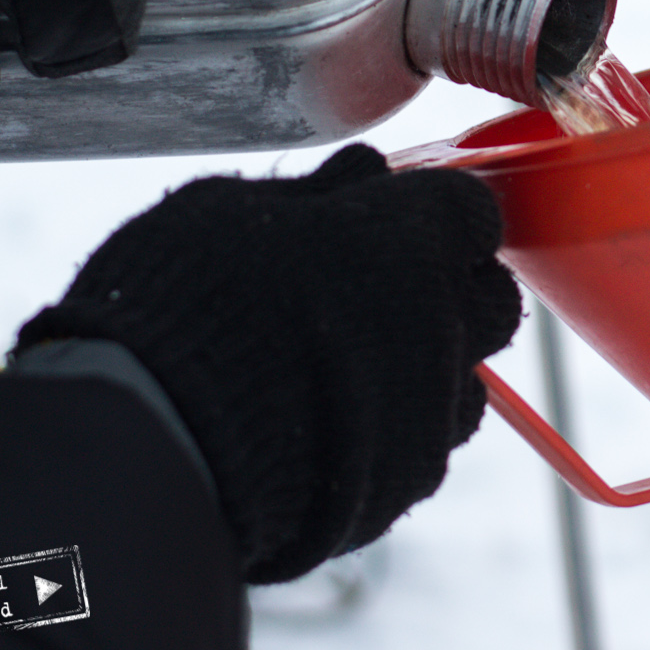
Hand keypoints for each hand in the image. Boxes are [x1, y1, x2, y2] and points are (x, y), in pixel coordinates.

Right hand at [13, 145, 521, 584]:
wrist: (158, 442)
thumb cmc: (183, 305)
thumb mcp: (228, 211)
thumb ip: (316, 191)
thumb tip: (361, 171)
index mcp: (412, 238)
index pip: (471, 210)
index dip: (431, 215)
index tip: (394, 224)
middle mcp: (446, 318)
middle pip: (491, 295)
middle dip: (452, 290)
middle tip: (382, 295)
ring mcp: (435, 404)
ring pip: (466, 375)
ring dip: (427, 366)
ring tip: (346, 372)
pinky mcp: (410, 477)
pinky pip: (426, 442)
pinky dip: (394, 431)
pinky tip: (330, 428)